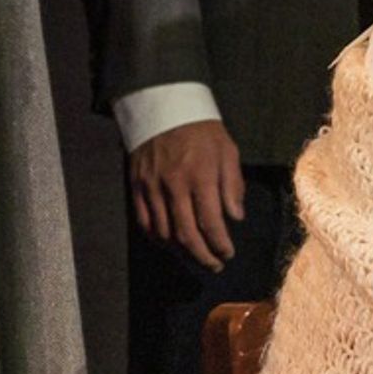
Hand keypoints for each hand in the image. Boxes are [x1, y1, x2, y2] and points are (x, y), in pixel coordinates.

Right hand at [127, 117, 246, 269]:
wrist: (163, 108)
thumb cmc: (203, 131)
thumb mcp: (228, 151)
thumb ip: (233, 185)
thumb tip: (236, 218)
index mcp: (200, 177)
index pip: (210, 222)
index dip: (220, 244)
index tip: (228, 253)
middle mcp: (173, 186)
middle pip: (186, 234)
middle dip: (202, 255)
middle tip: (214, 265)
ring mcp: (151, 188)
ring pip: (163, 233)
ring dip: (180, 251)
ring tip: (195, 256)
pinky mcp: (136, 187)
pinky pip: (144, 221)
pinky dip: (157, 238)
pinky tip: (169, 244)